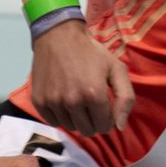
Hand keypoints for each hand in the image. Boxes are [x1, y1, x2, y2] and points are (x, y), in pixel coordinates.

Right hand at [30, 20, 134, 137]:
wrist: (58, 35)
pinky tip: (63, 98)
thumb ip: (126, 99)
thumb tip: (119, 127)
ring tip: (76, 98)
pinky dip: (60, 115)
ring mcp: (53, 102)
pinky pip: (54, 123)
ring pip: (70, 127)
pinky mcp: (39, 101)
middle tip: (90, 102)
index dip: (107, 118)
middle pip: (87, 131)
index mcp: (95, 94)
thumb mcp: (117, 69)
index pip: (105, 127)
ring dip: (76, 118)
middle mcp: (72, 101)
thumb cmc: (91, 52)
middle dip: (92, 120)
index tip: (103, 104)